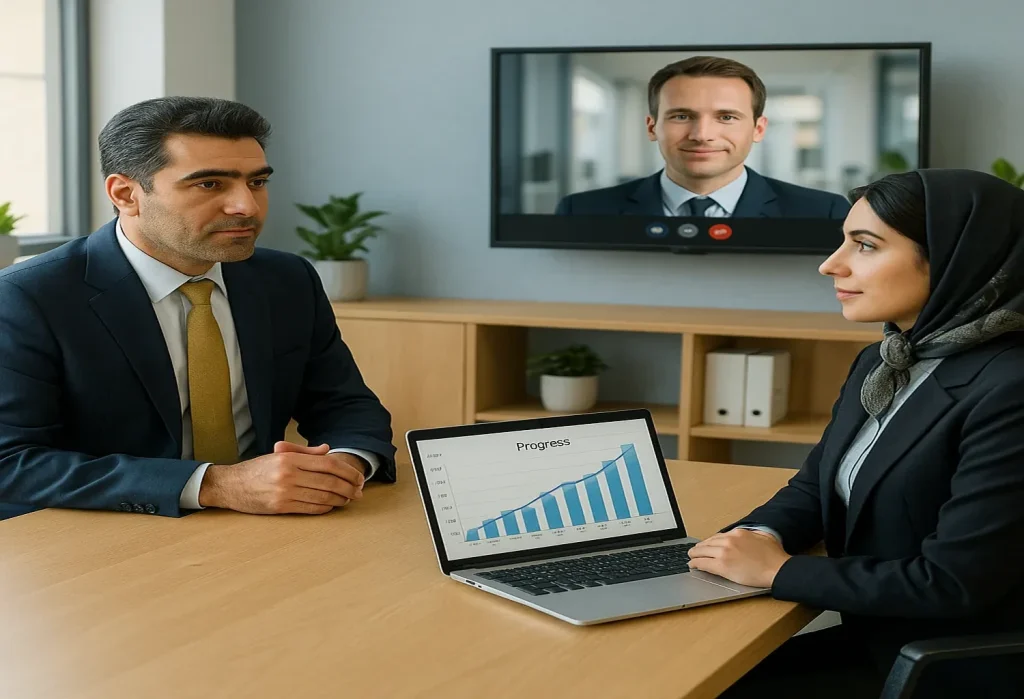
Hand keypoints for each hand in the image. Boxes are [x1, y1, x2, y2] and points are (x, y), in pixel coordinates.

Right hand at [198, 442, 365, 514]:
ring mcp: (284, 492)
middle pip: (329, 481)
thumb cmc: (257, 469)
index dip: (347, 471)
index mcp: (289, 459)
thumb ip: (304, 452)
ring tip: (349, 498)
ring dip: (340, 499)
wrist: (230, 485)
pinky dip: (326, 508)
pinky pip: (311, 509)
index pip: (327, 464)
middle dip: (349, 487)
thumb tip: (327, 449)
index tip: (358, 477)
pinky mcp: (280, 507)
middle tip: (359, 491)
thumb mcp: (278, 454)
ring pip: (322, 497)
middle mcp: (288, 475)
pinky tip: (333, 505)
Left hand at [687, 529, 790, 588]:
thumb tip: (749, 533)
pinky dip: (695, 563)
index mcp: (738, 533)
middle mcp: (729, 540)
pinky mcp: (722, 565)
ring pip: (702, 551)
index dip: (710, 542)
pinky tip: (692, 565)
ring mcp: (724, 552)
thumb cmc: (774, 557)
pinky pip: (703, 563)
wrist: (777, 569)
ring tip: (691, 557)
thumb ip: (753, 533)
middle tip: (694, 551)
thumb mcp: (764, 536)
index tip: (707, 545)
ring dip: (695, 554)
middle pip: (708, 543)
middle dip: (700, 547)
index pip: (718, 536)